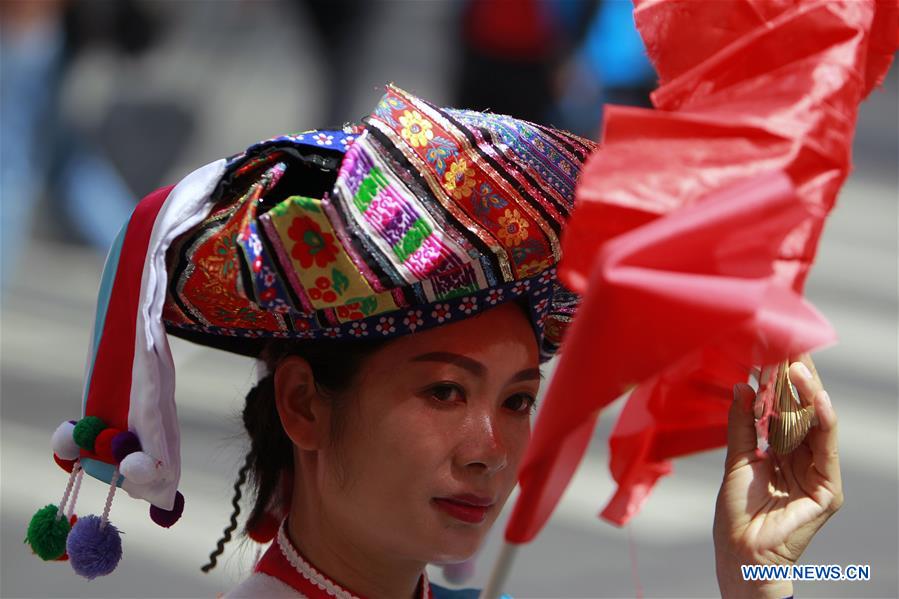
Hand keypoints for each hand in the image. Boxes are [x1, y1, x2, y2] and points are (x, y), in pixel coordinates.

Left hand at [713, 355, 842, 597]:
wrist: (739, 551)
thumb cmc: (737, 511)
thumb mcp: (737, 458)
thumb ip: (743, 424)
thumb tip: (742, 387)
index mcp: (783, 452)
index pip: (786, 410)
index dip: (780, 383)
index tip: (771, 352)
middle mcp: (804, 459)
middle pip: (804, 413)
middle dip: (797, 381)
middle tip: (789, 348)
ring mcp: (818, 473)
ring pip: (818, 424)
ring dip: (809, 393)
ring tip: (798, 366)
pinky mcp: (828, 488)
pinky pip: (827, 447)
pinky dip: (822, 419)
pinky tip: (815, 397)